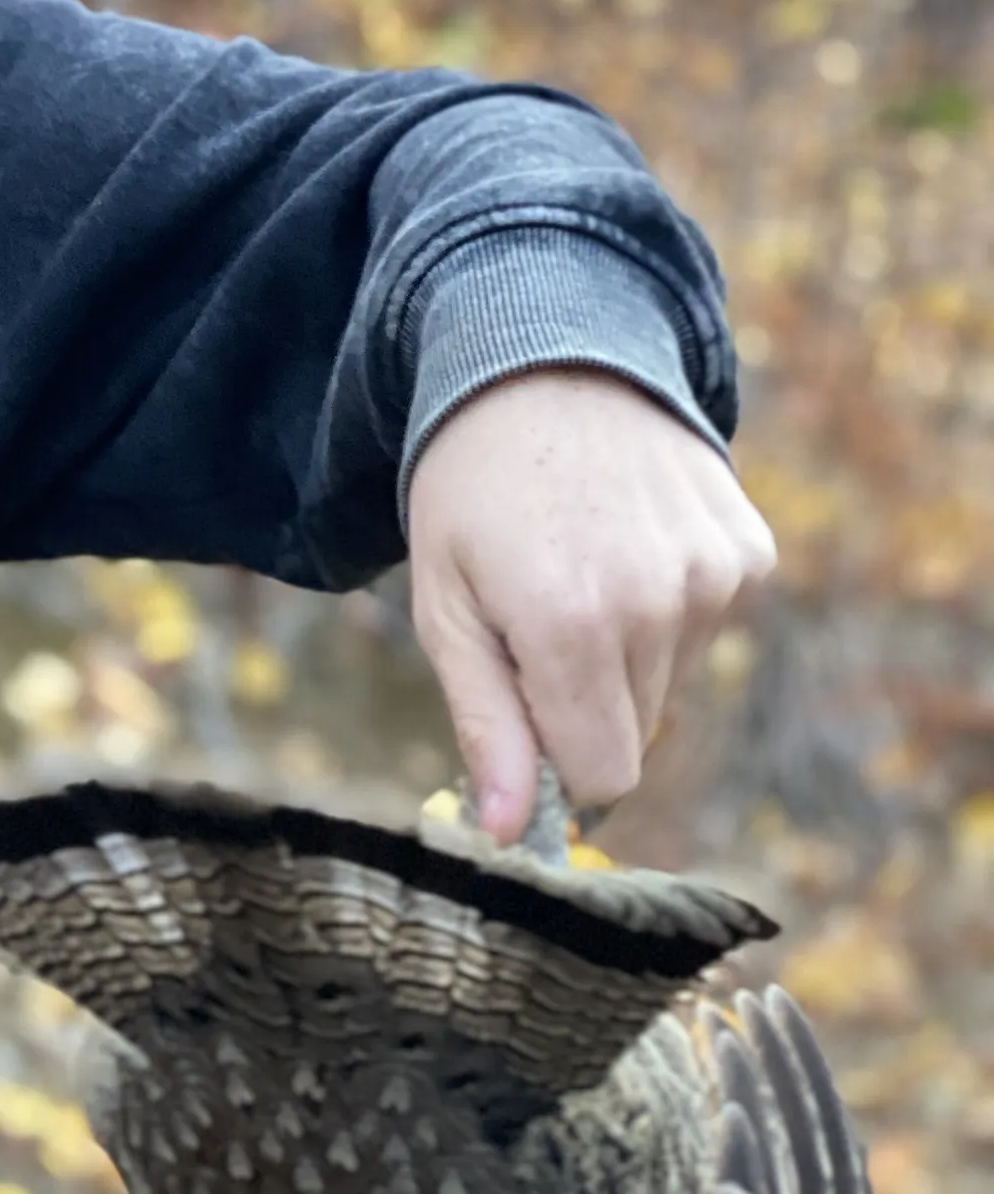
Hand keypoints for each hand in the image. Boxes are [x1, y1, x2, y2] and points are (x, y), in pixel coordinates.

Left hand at [403, 367, 774, 843]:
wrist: (544, 359)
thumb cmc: (470, 493)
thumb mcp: (445, 608)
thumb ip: (485, 725)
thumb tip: (508, 835)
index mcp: (570, 625)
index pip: (603, 775)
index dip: (559, 770)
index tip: (526, 730)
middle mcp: (659, 603)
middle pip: (637, 735)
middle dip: (584, 709)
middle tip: (536, 625)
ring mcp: (715, 574)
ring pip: (673, 684)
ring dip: (626, 656)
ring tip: (578, 572)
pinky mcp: (749, 550)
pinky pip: (709, 627)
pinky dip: (667, 607)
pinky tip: (625, 544)